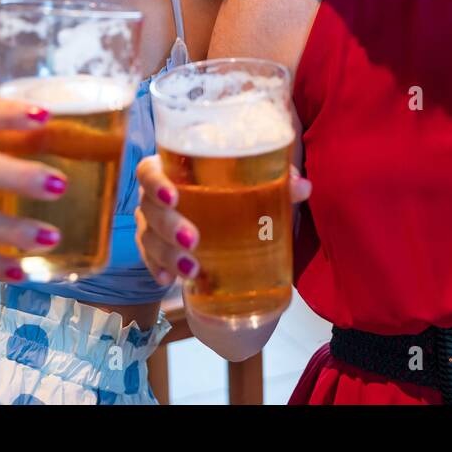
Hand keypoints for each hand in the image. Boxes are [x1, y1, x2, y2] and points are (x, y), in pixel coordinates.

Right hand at [135, 153, 311, 285]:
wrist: (224, 225)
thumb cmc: (233, 195)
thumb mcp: (254, 189)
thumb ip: (276, 183)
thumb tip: (302, 187)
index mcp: (174, 171)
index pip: (149, 170)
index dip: (155, 181)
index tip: (174, 195)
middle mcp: (157, 198)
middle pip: (148, 208)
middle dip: (168, 225)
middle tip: (193, 240)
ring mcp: (152, 226)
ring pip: (148, 239)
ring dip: (168, 254)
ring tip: (192, 269)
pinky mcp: (155, 252)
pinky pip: (149, 262)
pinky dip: (158, 270)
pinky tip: (168, 281)